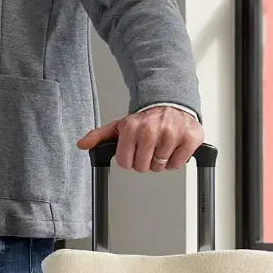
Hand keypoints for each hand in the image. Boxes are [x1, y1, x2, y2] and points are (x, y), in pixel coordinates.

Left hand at [77, 106, 203, 172]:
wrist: (172, 104)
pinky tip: (173, 147)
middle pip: (142, 167)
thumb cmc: (146, 120)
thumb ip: (99, 136)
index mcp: (132, 127)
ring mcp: (172, 133)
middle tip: (150, 148)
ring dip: (160, 161)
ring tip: (162, 145)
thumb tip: (83, 144)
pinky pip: (177, 164)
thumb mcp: (120, 126)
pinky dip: (176, 160)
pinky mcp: (190, 138)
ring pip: (160, 167)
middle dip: (145, 161)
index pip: (125, 163)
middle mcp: (151, 129)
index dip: (130, 160)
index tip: (135, 150)